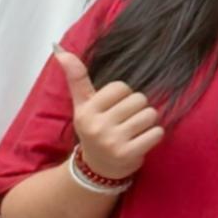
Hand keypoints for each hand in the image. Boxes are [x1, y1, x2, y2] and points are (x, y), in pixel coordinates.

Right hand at [53, 48, 166, 183]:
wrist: (97, 167)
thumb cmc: (94, 128)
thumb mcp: (82, 104)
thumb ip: (76, 77)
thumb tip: (60, 50)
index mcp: (86, 111)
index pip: (121, 87)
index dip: (123, 96)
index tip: (114, 108)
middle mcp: (96, 126)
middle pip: (139, 99)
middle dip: (137, 108)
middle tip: (125, 121)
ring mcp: (112, 141)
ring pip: (150, 114)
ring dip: (148, 122)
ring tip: (133, 131)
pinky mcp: (129, 154)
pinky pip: (157, 132)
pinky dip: (154, 135)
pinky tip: (141, 141)